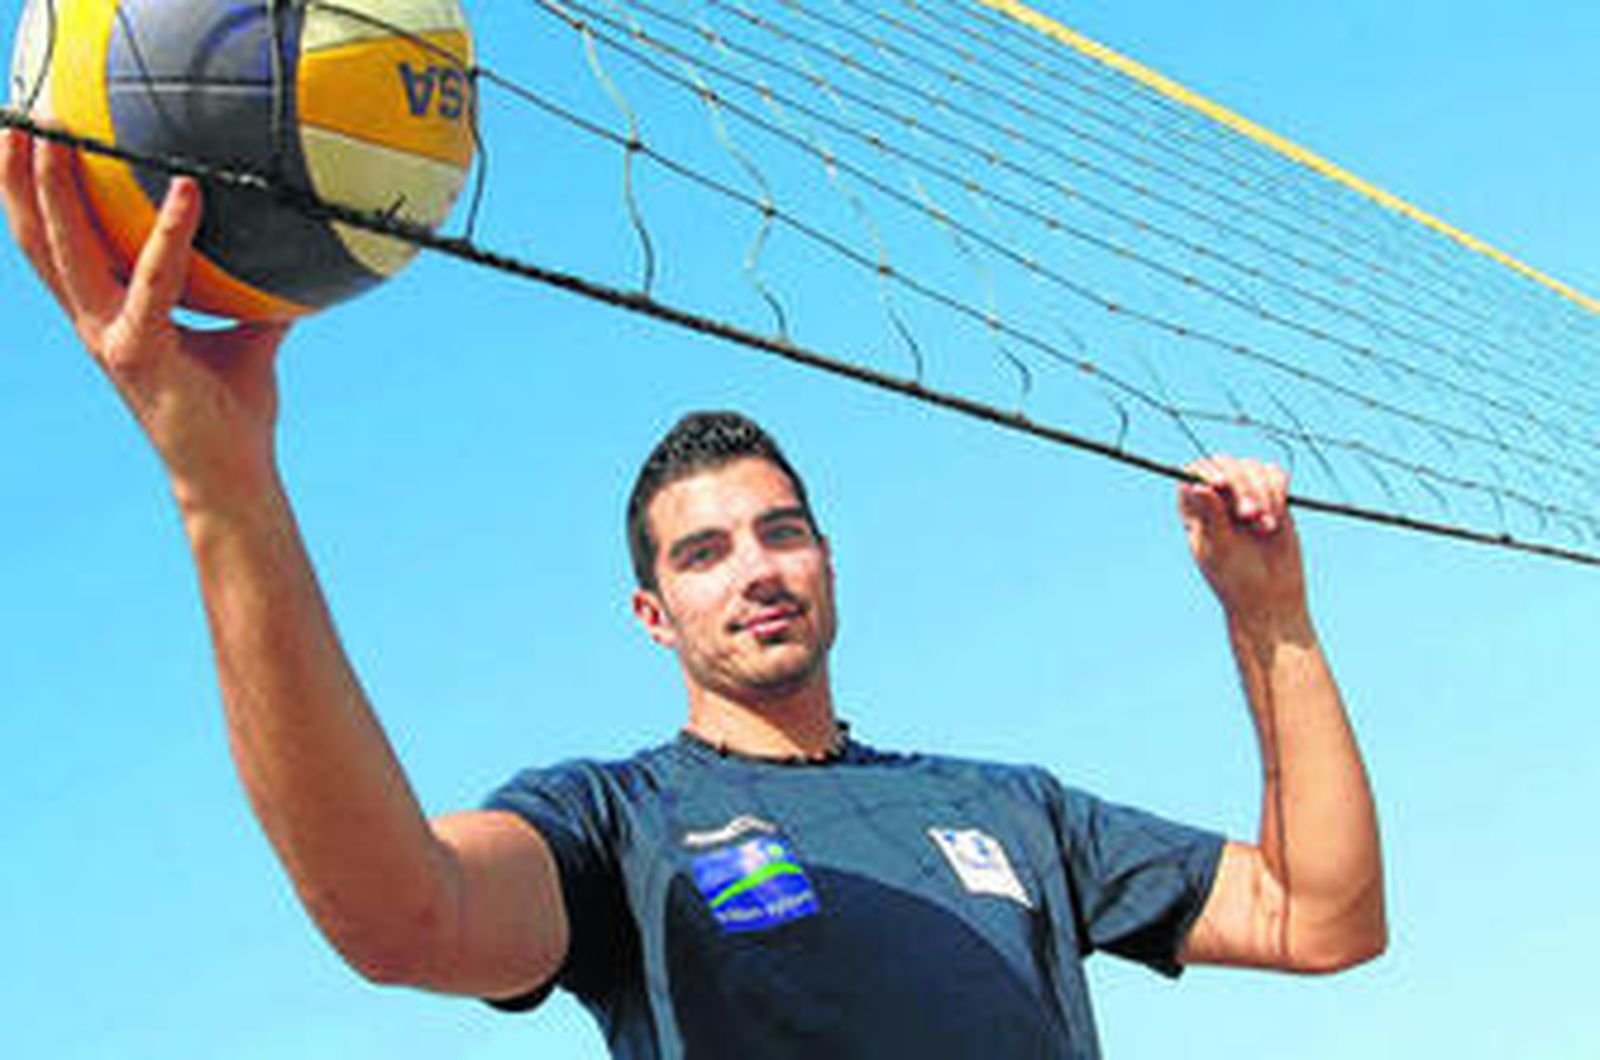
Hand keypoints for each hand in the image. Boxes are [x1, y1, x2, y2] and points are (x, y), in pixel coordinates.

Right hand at [1, 130, 290, 505]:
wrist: (232, 474)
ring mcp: (110, 337)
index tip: (27, 135)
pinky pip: (155, 282)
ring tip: (58, 134)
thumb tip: (290, 243)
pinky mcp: (141, 355)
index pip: (55, 241)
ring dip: (56, 190)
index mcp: (108, 312)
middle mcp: (95, 321)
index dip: (31, 191)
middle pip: (37, 236)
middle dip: (17, 173)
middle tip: (20, 110)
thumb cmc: (235, 408)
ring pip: (67, 251)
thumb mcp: (247, 333)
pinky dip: (171, 235)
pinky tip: (188, 190)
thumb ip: (253, 289)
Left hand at [1178, 455, 1306, 621]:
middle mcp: (1218, 498)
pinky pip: (1275, 474)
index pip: (1193, 473)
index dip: (1206, 470)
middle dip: (1241, 486)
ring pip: (1252, 466)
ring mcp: (1246, 495)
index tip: (1220, 484)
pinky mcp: (1272, 497)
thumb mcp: (1220, 549)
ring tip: (1265, 527)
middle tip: (1249, 515)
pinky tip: (1277, 518)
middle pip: (1225, 464)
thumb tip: (1197, 485)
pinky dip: (1278, 490)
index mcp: (1195, 509)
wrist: (1270, 596)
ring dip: (1263, 492)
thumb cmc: (1236, 579)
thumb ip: (1211, 515)